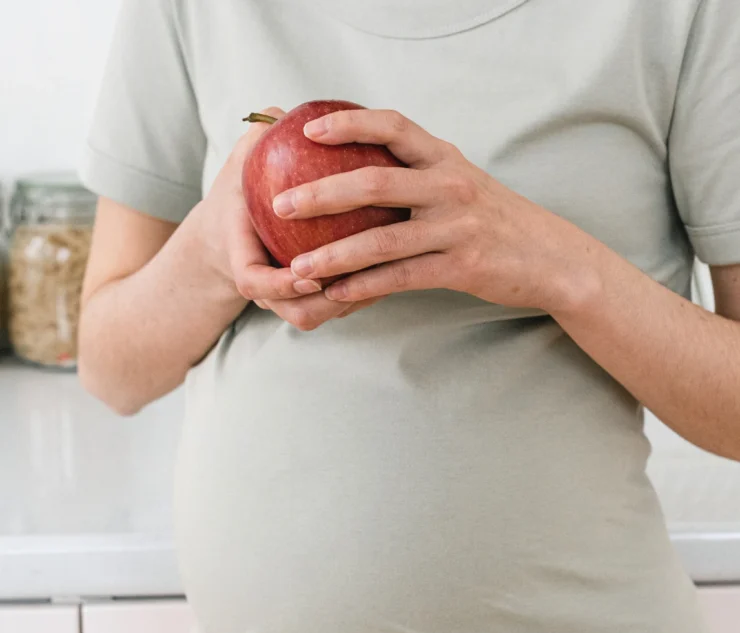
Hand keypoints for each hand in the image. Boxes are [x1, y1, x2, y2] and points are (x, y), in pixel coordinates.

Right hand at [193, 107, 377, 329]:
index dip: (279, 284)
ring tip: (388, 270)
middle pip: (298, 313)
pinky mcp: (309, 303)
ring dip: (354, 299)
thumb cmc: (242, 193)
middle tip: (364, 274)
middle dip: (329, 302)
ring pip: (322, 315)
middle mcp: (267, 290)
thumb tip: (279, 113)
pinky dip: (362, 295)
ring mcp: (288, 301)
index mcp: (242, 257)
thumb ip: (256, 140)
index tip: (306, 272)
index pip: (253, 282)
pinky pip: (337, 308)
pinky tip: (393, 266)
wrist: (235, 232)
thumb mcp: (240, 164)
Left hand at [272, 109, 595, 314]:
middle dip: (321, 193)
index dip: (349, 123)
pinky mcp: (461, 266)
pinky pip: (400, 277)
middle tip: (281, 204)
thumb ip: (419, 176)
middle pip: (374, 181)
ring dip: (333, 254)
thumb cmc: (497, 220)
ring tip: (298, 267)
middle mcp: (449, 187)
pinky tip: (337, 294)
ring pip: (381, 239)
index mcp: (446, 159)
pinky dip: (364, 287)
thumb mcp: (462, 184)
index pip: (393, 126)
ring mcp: (456, 227)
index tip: (309, 129)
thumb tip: (361, 180)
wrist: (550, 257)